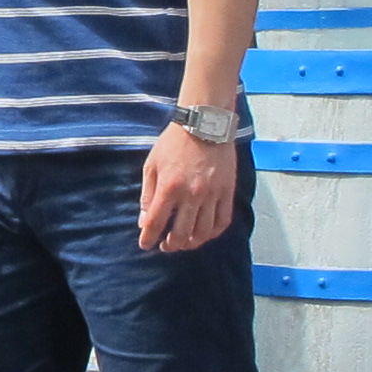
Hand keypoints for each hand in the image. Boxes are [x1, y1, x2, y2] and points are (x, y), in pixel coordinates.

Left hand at [137, 125, 238, 253]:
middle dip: (170, 245)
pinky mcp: (227, 192)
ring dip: (191, 244)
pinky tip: (204, 234)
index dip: (148, 238)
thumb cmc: (174, 143)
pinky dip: (212, 233)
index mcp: (169, 187)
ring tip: (184, 243)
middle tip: (165, 246)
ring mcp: (212, 194)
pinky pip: (222, 221)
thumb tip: (144, 221)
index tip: (145, 244)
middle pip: (180, 234)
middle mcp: (191, 194)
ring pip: (203, 232)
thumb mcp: (152, 164)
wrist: (204, 125)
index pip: (156, 223)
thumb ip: (147, 194)